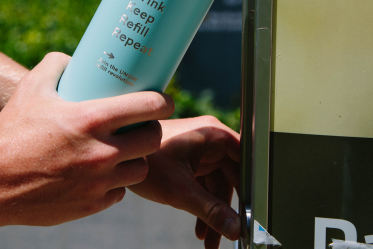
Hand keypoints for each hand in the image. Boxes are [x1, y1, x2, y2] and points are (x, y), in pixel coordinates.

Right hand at [0, 52, 174, 226]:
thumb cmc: (11, 131)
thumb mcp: (31, 88)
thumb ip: (57, 64)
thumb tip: (75, 59)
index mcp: (92, 119)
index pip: (149, 106)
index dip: (163, 101)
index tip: (164, 100)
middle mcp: (102, 152)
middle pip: (153, 139)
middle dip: (151, 130)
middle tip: (142, 125)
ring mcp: (98, 182)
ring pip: (141, 169)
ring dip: (136, 159)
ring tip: (123, 150)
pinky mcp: (91, 205)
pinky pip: (119, 193)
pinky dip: (115, 183)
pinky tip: (102, 173)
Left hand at [129, 116, 241, 248]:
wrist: (119, 157)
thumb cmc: (147, 161)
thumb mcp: (181, 190)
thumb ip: (210, 210)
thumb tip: (234, 229)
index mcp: (213, 134)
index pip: (247, 160)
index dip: (252, 186)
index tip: (253, 213)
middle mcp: (210, 139)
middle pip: (233, 177)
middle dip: (230, 209)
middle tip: (233, 234)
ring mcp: (200, 150)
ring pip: (218, 185)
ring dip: (215, 213)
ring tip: (211, 242)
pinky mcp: (190, 160)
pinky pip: (205, 185)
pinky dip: (203, 206)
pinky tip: (200, 230)